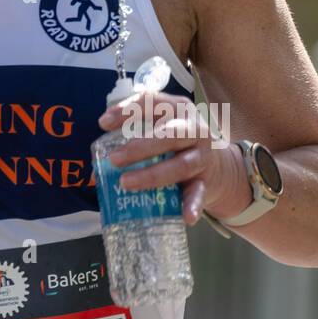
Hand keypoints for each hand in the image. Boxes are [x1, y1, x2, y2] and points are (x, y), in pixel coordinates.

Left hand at [98, 91, 242, 225]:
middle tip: (113, 159)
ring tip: (126, 183)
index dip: (126, 110)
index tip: (102, 123)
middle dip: (139, 147)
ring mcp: (203, 155)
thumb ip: (136, 131)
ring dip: (152, 175)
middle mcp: (193, 128)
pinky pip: (198, 193)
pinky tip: (186, 216)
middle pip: (168, 134)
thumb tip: (97, 156)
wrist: (219, 166)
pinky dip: (192, 205)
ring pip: (179, 165)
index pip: (151, 102)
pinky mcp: (207, 181)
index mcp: (178, 108)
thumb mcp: (162, 126)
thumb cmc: (177, 143)